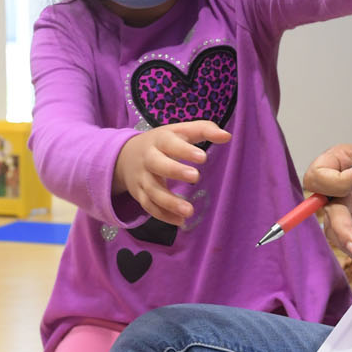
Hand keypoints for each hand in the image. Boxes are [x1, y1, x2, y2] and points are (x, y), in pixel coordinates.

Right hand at [113, 121, 230, 224]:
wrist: (124, 156)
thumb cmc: (162, 142)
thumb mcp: (180, 131)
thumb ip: (204, 130)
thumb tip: (227, 136)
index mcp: (159, 140)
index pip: (170, 143)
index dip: (184, 149)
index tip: (203, 157)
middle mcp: (148, 158)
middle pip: (157, 164)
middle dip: (174, 171)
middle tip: (196, 177)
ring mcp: (142, 178)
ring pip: (152, 190)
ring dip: (169, 202)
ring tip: (190, 211)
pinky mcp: (139, 194)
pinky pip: (149, 206)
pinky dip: (163, 215)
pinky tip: (180, 220)